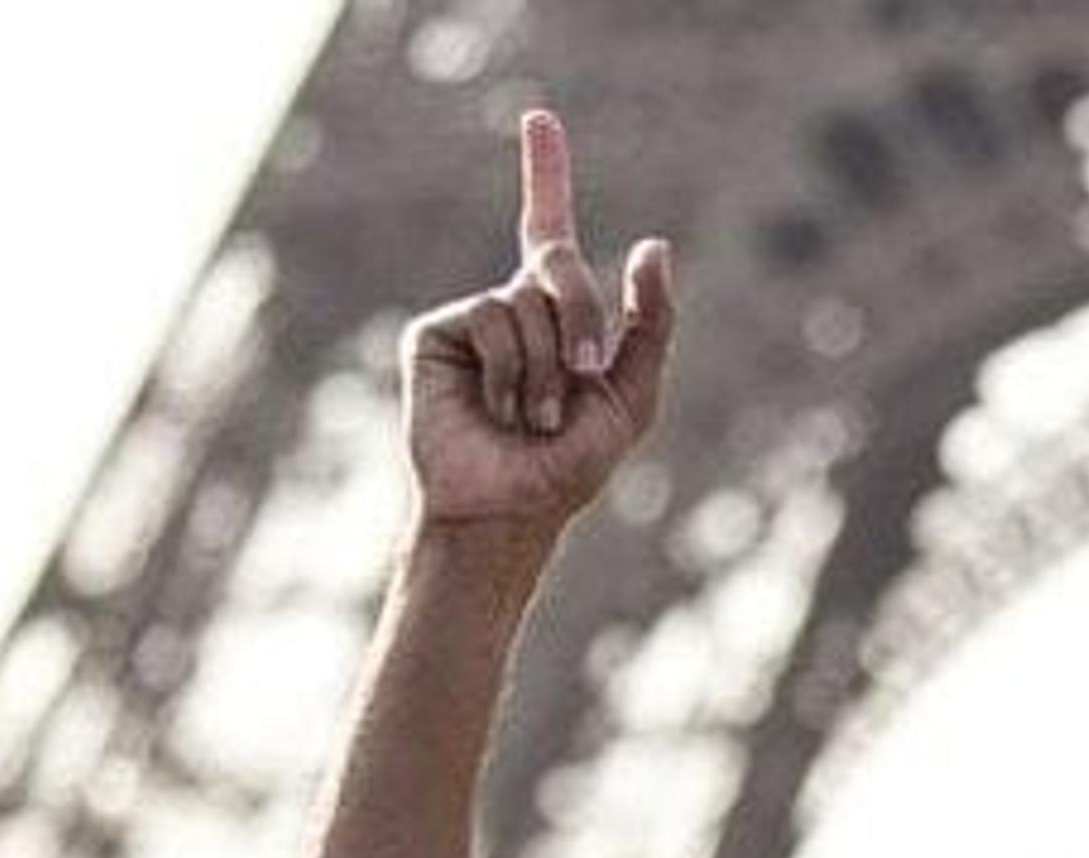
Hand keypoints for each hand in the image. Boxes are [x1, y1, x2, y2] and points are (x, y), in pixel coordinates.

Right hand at [399, 109, 674, 530]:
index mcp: (558, 314)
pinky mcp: (436, 335)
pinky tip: (498, 409)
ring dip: (547, 368)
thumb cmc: (570, 465)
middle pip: (560, 262)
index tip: (538, 117)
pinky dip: (510, 369)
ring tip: (532, 417)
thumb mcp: (632, 396)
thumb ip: (651, 323)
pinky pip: (491, 318)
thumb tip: (651, 245)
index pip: (548, 229)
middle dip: (584, 316)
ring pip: (528, 299)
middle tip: (585, 375)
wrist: (510, 509)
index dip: (545, 172)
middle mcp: (512, 306)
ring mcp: (472, 318)